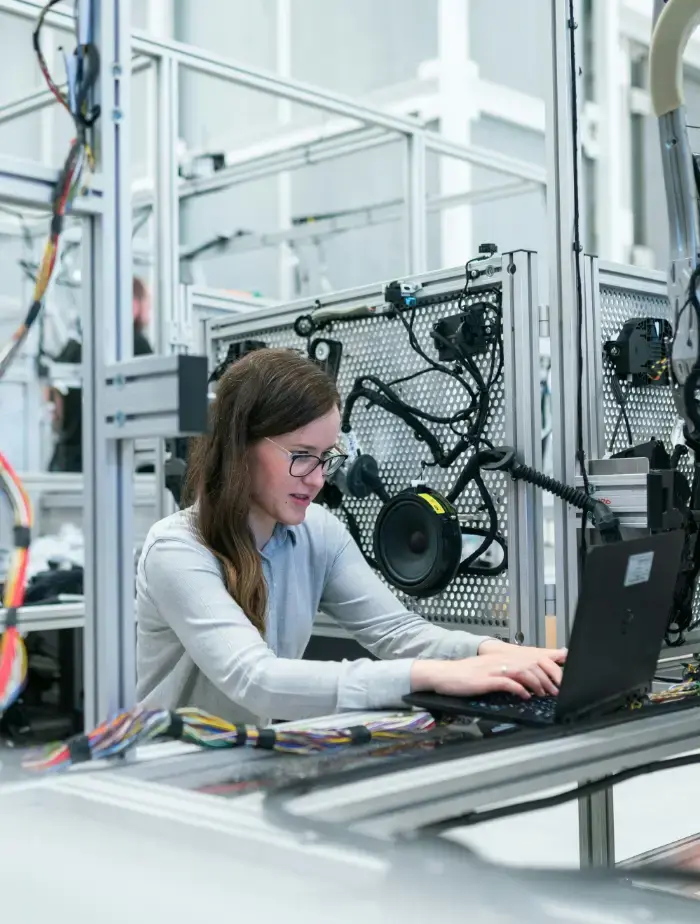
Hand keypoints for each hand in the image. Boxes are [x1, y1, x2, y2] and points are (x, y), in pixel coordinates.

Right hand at [410, 652, 562, 700]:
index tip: (559, 678)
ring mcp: (493, 669)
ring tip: (543, 694)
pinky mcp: (486, 680)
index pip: (531, 657)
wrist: (443, 674)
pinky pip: (507, 683)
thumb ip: (506, 673)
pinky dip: (519, 690)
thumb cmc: (465, 676)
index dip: (548, 667)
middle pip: (531, 664)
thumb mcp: (489, 671)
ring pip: (523, 672)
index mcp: (502, 657)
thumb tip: (524, 682)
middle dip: (547, 678)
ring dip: (537, 684)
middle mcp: (500, 660)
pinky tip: (525, 696)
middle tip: (555, 691)